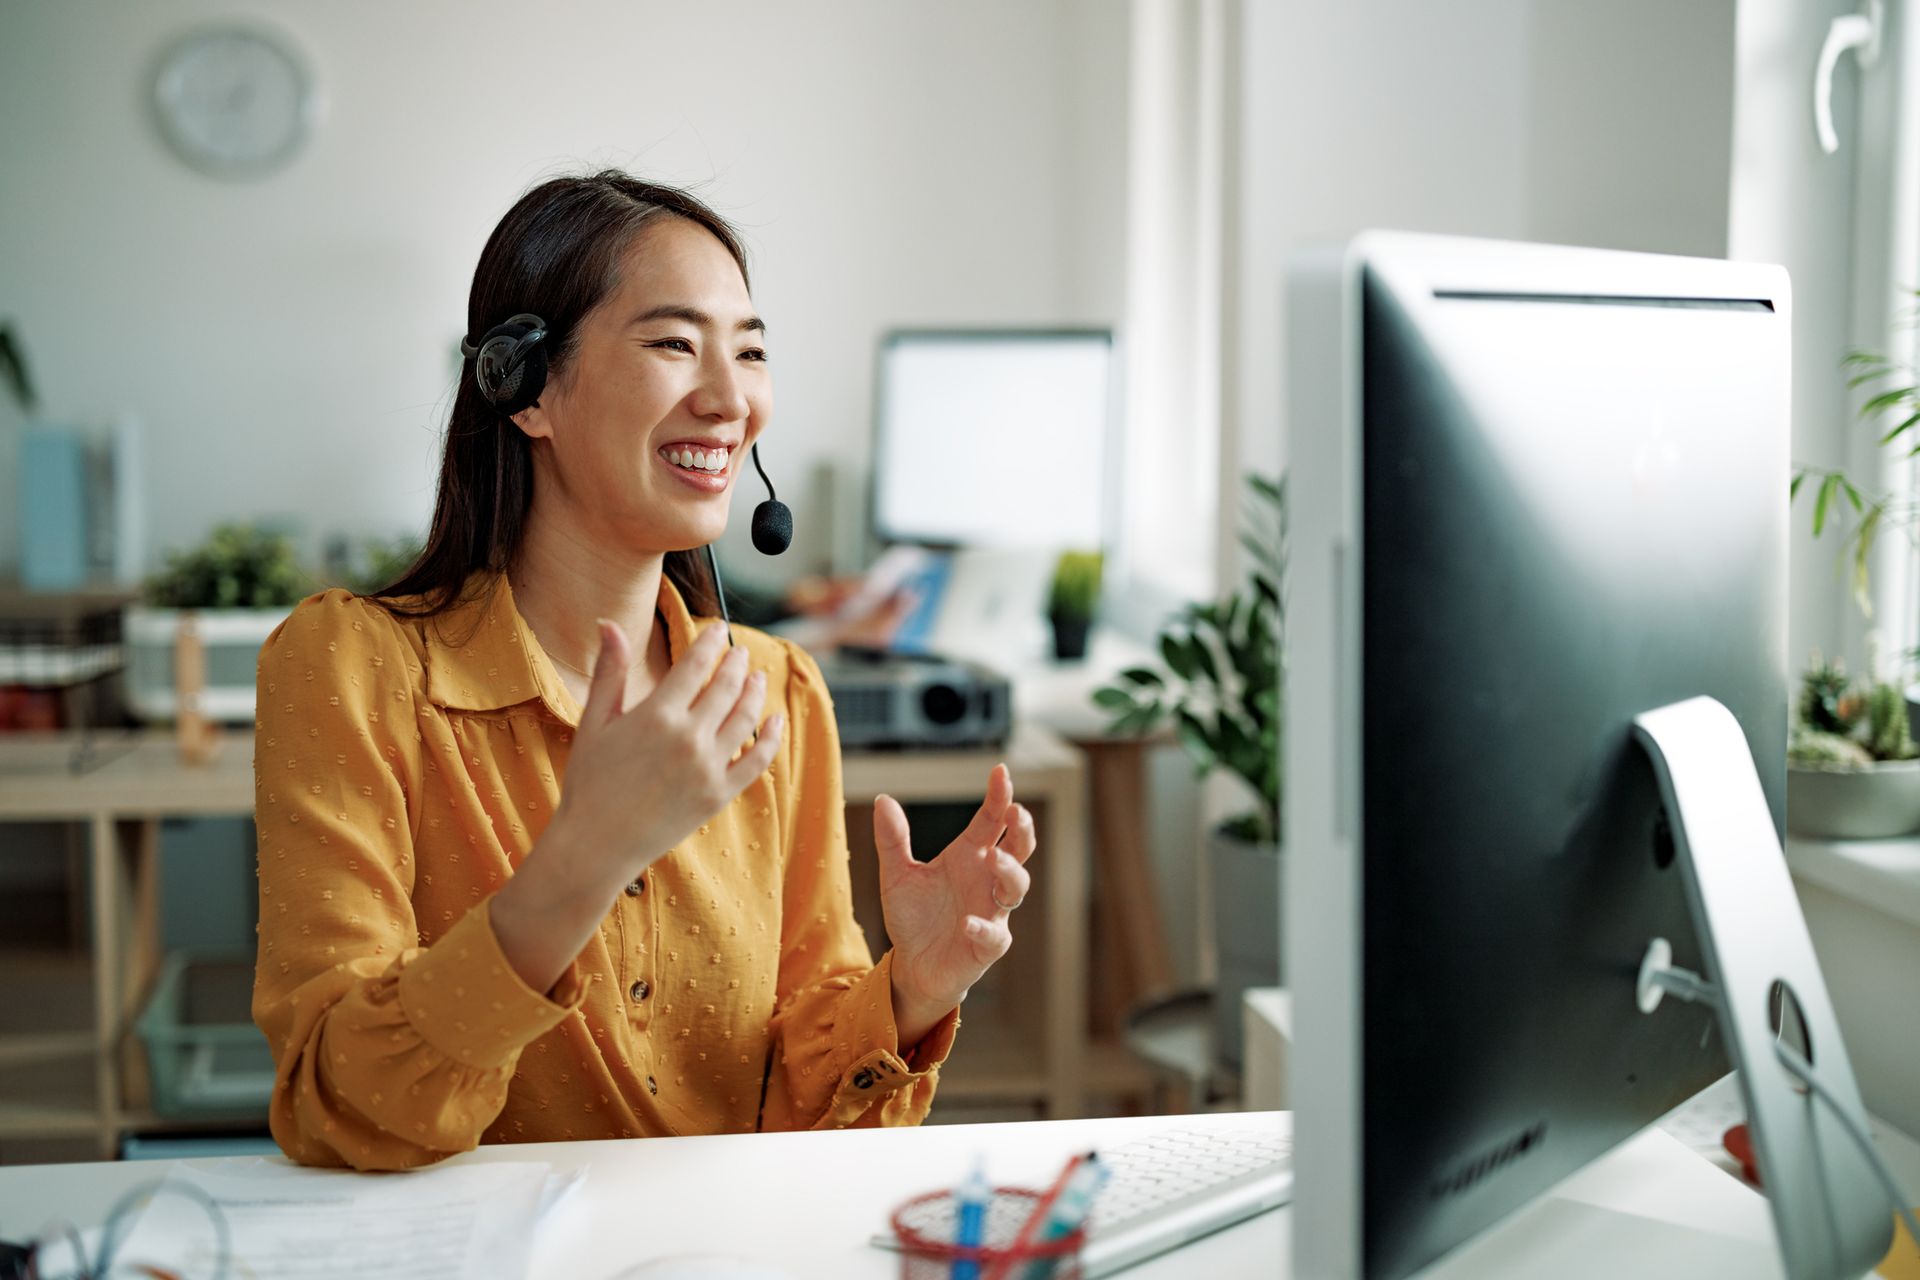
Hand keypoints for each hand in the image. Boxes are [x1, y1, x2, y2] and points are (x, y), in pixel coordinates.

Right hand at [554, 619, 785, 893]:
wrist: (597, 843)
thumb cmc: (589, 781)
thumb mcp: (594, 721)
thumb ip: (609, 671)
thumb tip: (608, 623)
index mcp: (657, 715)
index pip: (696, 664)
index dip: (711, 642)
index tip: (718, 630)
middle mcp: (688, 738)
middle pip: (725, 687)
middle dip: (735, 663)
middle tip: (739, 652)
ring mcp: (708, 768)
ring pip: (746, 719)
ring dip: (755, 693)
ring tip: (758, 678)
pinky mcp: (719, 795)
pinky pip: (757, 761)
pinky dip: (772, 739)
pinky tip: (778, 721)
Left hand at [873, 764, 1034, 1039]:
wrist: (913, 967)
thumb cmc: (914, 917)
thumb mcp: (897, 876)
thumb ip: (892, 840)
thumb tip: (883, 799)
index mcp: (969, 857)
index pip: (990, 822)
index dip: (999, 797)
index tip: (1001, 772)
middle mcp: (986, 880)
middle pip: (1019, 849)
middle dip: (1022, 830)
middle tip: (1015, 812)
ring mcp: (991, 912)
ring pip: (1016, 887)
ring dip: (1009, 871)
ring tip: (992, 858)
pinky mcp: (986, 946)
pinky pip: (995, 936)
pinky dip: (985, 928)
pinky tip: (968, 923)